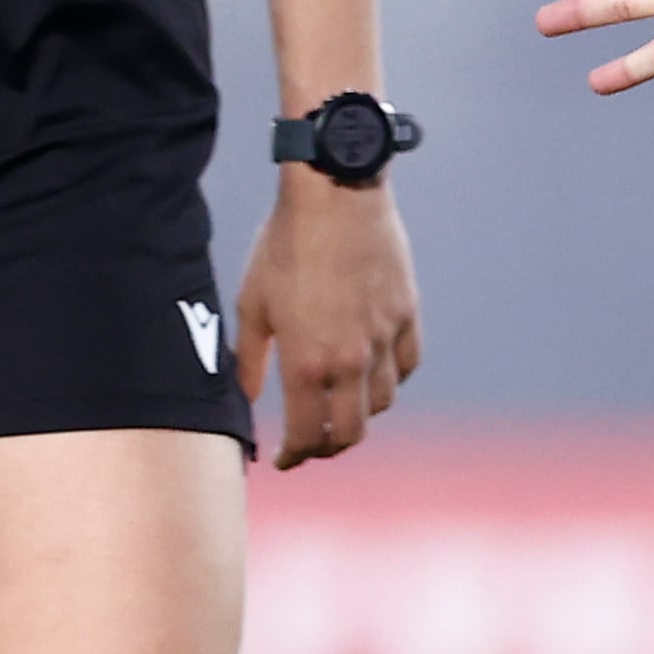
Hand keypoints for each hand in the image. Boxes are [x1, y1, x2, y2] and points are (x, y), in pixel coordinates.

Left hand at [232, 173, 419, 466]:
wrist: (337, 194)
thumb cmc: (286, 245)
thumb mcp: (252, 304)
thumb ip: (250, 360)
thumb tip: (247, 399)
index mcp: (307, 363)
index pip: (308, 435)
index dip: (295, 456)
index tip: (285, 459)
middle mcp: (352, 360)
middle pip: (351, 432)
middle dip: (329, 448)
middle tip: (314, 445)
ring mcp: (385, 337)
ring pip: (382, 402)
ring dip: (360, 414)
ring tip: (343, 408)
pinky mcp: (407, 313)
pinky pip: (407, 364)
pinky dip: (392, 378)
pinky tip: (375, 373)